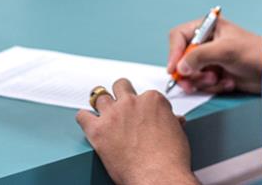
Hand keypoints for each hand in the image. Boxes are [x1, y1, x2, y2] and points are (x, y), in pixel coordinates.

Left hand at [76, 79, 199, 184]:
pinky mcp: (97, 130)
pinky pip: (82, 116)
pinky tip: (88, 123)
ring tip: (104, 112)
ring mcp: (113, 114)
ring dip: (102, 104)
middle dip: (121, 93)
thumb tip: (173, 120)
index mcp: (152, 100)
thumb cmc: (170, 160)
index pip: (146, 95)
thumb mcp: (178, 134)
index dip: (144, 106)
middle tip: (122, 105)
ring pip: (100, 96)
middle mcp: (131, 102)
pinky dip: (84, 118)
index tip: (143, 115)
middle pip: (120, 86)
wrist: (159, 178)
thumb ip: (171, 121)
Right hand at [167, 17, 261, 94]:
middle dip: (191, 72)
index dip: (174, 53)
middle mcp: (205, 43)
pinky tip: (228, 83)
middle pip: (182, 59)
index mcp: (206, 28)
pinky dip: (213, 87)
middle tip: (199, 81)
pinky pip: (202, 84)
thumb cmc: (256, 53)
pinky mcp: (215, 74)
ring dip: (203, 81)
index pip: (179, 37)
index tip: (175, 69)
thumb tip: (180, 68)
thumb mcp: (225, 50)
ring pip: (190, 74)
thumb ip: (199, 56)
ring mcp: (210, 60)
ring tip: (219, 79)